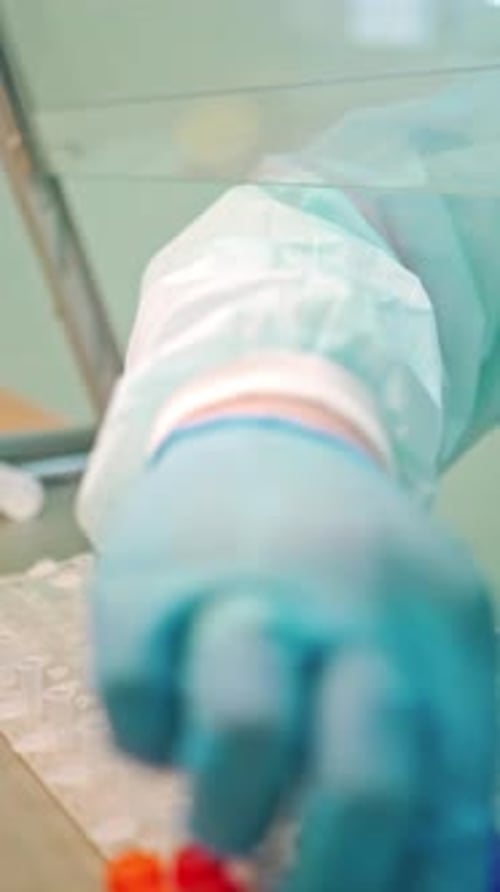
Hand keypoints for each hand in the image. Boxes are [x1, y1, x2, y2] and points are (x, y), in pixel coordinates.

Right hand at [91, 420, 495, 891]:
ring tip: (230, 801)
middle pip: (366, 786)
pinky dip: (149, 744)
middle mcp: (346, 606)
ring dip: (230, 811)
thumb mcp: (427, 621)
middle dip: (335, 880)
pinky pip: (136, 714)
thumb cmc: (350, 553)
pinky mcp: (143, 587)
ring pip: (240, 738)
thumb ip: (441, 737)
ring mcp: (240, 590)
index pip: (457, 802)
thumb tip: (424, 870)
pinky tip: (172, 704)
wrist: (265, 434)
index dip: (423, 881)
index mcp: (438, 627)